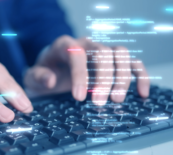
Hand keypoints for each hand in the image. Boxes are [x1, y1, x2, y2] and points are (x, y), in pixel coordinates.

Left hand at [24, 35, 149, 104]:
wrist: (50, 71)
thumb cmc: (43, 73)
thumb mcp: (32, 77)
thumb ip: (38, 77)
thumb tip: (51, 80)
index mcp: (64, 45)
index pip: (77, 53)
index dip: (80, 74)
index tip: (79, 97)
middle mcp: (85, 43)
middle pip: (103, 52)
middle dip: (104, 78)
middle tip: (99, 103)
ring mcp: (101, 50)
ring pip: (120, 54)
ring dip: (122, 77)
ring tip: (117, 100)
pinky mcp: (112, 61)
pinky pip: (132, 63)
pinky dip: (140, 76)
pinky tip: (141, 93)